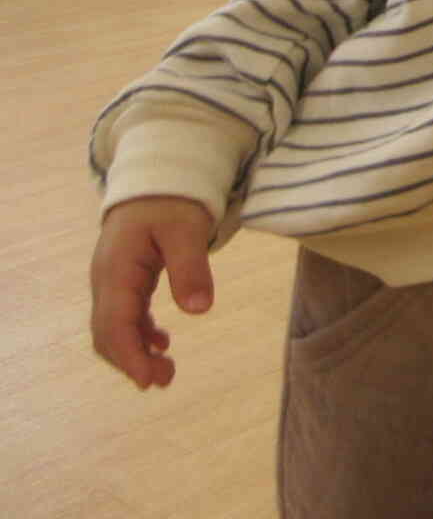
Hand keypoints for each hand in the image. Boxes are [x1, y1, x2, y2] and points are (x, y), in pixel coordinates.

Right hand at [89, 196, 215, 389]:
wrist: (158, 176)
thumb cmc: (172, 199)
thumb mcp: (187, 229)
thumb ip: (191, 268)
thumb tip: (199, 310)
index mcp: (116, 270)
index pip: (114, 324)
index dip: (130, 356)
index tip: (149, 380)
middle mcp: (107, 279)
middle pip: (107, 332)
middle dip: (131, 361)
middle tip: (165, 380)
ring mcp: (113, 280)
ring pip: (114, 327)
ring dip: (136, 351)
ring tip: (167, 371)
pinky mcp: (126, 278)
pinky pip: (125, 314)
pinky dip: (140, 333)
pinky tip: (162, 343)